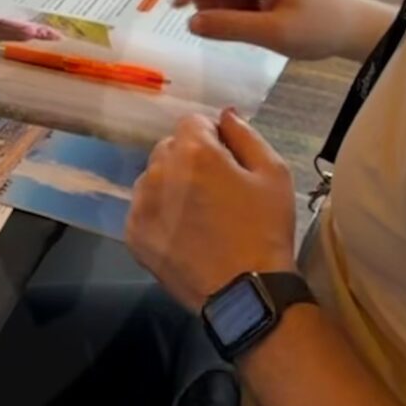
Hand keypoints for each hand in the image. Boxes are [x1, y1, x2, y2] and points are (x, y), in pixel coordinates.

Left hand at [125, 109, 300, 309]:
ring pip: (153, 178)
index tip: (229, 164)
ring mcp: (140, 204)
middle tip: (216, 192)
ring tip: (199, 216)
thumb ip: (246, 135)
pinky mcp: (132, 234)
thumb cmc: (265, 230)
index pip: (193, 123)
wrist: (244, 292)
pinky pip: (143, 209)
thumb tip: (225, 114)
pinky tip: (184, 233)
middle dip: (190, 160)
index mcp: (193, 152)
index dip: (213, 139)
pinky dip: (159, 214)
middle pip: (169, 149)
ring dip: (171, 186)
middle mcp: (158, 172)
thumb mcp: (273, 174)